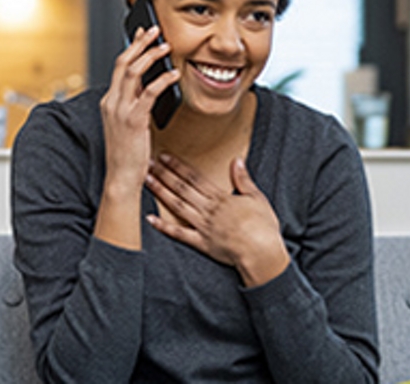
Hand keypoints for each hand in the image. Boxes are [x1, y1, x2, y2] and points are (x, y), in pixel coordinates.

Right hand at [100, 26, 179, 193]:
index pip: (119, 66)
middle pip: (124, 62)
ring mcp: (120, 110)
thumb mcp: (128, 122)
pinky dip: (162, 80)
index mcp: (110, 101)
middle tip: (155, 30)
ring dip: (151, 56)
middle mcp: (112, 102)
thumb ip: (135, 102)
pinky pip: (148, 92)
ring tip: (166, 47)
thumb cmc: (128, 153)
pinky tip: (174, 75)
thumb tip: (149, 85)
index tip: (143, 34)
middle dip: (140, 43)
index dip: (132, 47)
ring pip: (133, 72)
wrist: (121, 176)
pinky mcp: (133, 120)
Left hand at [145, 154, 289, 286]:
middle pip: (181, 188)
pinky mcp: (201, 243)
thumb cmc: (263, 226)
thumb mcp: (256, 198)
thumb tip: (236, 161)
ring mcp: (202, 226)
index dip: (178, 166)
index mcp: (220, 198)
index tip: (165, 156)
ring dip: (160, 193)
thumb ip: (243, 179)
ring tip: (147, 181)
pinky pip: (179, 234)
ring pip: (177, 206)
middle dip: (164, 174)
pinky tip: (150, 219)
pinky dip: (163, 226)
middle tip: (148, 164)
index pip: (194, 177)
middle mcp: (207, 209)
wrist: (261, 252)